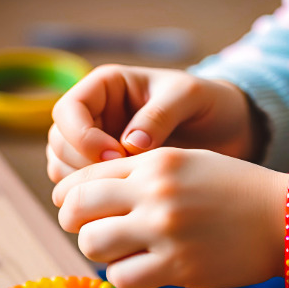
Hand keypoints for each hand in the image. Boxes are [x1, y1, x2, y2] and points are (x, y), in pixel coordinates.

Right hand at [47, 65, 261, 182]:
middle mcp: (94, 114)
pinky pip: (85, 189)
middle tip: (123, 179)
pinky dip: (98, 198)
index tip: (116, 155)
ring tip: (129, 191)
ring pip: (64, 168)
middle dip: (83, 165)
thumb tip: (129, 144)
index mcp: (106, 86)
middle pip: (59, 143)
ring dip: (87, 185)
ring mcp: (96, 144)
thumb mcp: (190, 97)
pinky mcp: (107, 172)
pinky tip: (131, 201)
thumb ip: (160, 114)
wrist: (229, 130)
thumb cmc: (209, 103)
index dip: (82, 136)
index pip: (67, 110)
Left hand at [52, 147, 285, 287]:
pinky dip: (127, 275)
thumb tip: (86, 198)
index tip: (78, 210)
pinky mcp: (178, 267)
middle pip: (75, 210)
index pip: (82, 177)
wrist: (286, 218)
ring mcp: (165, 230)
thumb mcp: (186, 162)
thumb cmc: (235, 190)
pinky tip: (146, 268)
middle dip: (76, 224)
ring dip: (102, 251)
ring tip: (125, 251)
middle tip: (94, 232)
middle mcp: (154, 192)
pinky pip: (122, 277)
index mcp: (154, 161)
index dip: (69, 197)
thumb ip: (138, 173)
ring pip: (93, 245)